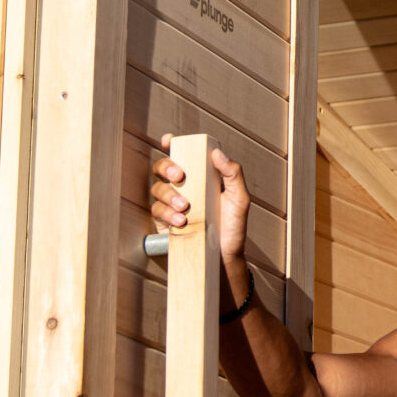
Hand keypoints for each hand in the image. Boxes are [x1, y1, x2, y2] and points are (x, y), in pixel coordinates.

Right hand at [150, 136, 250, 268]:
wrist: (225, 255)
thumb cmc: (232, 225)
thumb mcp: (239, 198)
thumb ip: (232, 174)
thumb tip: (217, 153)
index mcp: (199, 176)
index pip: (182, 155)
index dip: (171, 144)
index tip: (168, 140)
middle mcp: (183, 187)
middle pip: (161, 168)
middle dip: (166, 167)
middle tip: (179, 175)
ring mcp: (171, 204)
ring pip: (157, 188)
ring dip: (169, 194)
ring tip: (185, 207)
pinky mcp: (164, 221)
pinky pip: (156, 211)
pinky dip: (167, 213)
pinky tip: (180, 221)